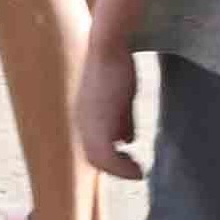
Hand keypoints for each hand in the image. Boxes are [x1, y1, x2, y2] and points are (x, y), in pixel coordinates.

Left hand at [75, 45, 145, 180]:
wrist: (107, 48)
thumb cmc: (116, 66)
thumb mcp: (120, 98)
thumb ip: (122, 119)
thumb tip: (127, 139)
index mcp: (85, 116)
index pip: (93, 146)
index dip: (111, 158)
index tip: (130, 160)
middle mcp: (82, 123)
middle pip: (93, 157)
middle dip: (115, 168)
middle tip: (136, 170)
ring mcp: (88, 124)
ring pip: (98, 160)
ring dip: (119, 170)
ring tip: (137, 172)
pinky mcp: (98, 124)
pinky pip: (107, 157)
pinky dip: (121, 168)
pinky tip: (138, 170)